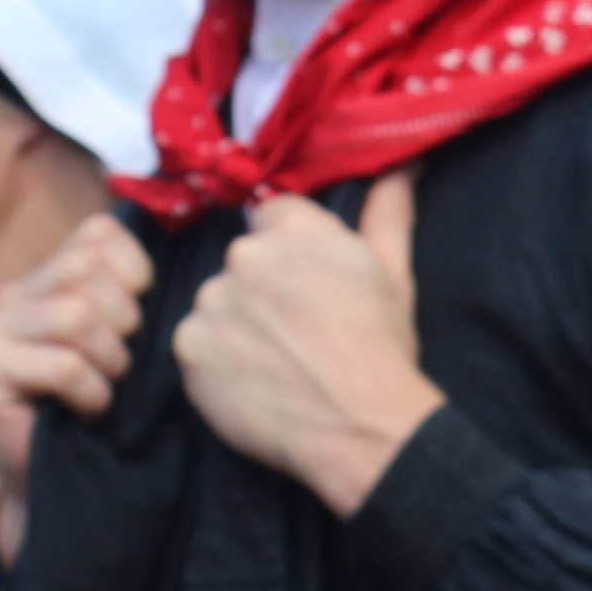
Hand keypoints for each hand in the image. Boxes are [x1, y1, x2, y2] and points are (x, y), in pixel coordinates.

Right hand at [0, 217, 151, 464]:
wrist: (59, 482)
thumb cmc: (98, 408)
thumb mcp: (124, 341)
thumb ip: (132, 295)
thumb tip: (176, 266)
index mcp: (46, 278)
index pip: (96, 234)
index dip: (135, 273)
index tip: (138, 324)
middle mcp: (11, 296)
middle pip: (84, 268)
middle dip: (124, 320)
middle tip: (122, 366)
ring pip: (73, 315)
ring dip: (109, 359)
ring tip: (107, 388)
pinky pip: (62, 366)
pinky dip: (92, 393)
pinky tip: (88, 411)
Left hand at [172, 175, 445, 515]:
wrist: (360, 426)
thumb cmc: (382, 349)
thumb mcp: (394, 274)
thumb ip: (388, 212)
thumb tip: (403, 164)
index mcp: (292, 230)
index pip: (270, 216)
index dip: (290, 252)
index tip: (308, 286)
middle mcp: (244, 257)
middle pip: (241, 263)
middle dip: (261, 290)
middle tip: (295, 330)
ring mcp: (211, 304)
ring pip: (216, 305)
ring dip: (235, 326)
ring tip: (274, 361)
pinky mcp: (188, 351)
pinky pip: (196, 348)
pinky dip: (217, 364)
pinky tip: (252, 383)